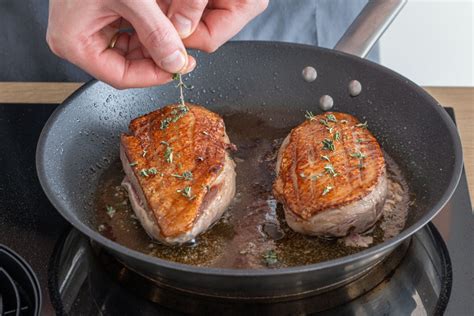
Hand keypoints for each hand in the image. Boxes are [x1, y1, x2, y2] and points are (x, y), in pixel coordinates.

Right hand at [46, 0, 267, 88]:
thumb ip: (157, 32)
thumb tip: (178, 60)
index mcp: (76, 44)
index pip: (123, 77)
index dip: (156, 75)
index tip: (180, 66)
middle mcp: (81, 42)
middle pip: (130, 65)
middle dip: (161, 59)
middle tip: (185, 54)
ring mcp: (90, 32)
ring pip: (133, 51)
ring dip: (159, 45)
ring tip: (180, 39)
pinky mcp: (101, 21)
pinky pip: (130, 35)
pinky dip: (151, 32)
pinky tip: (167, 26)